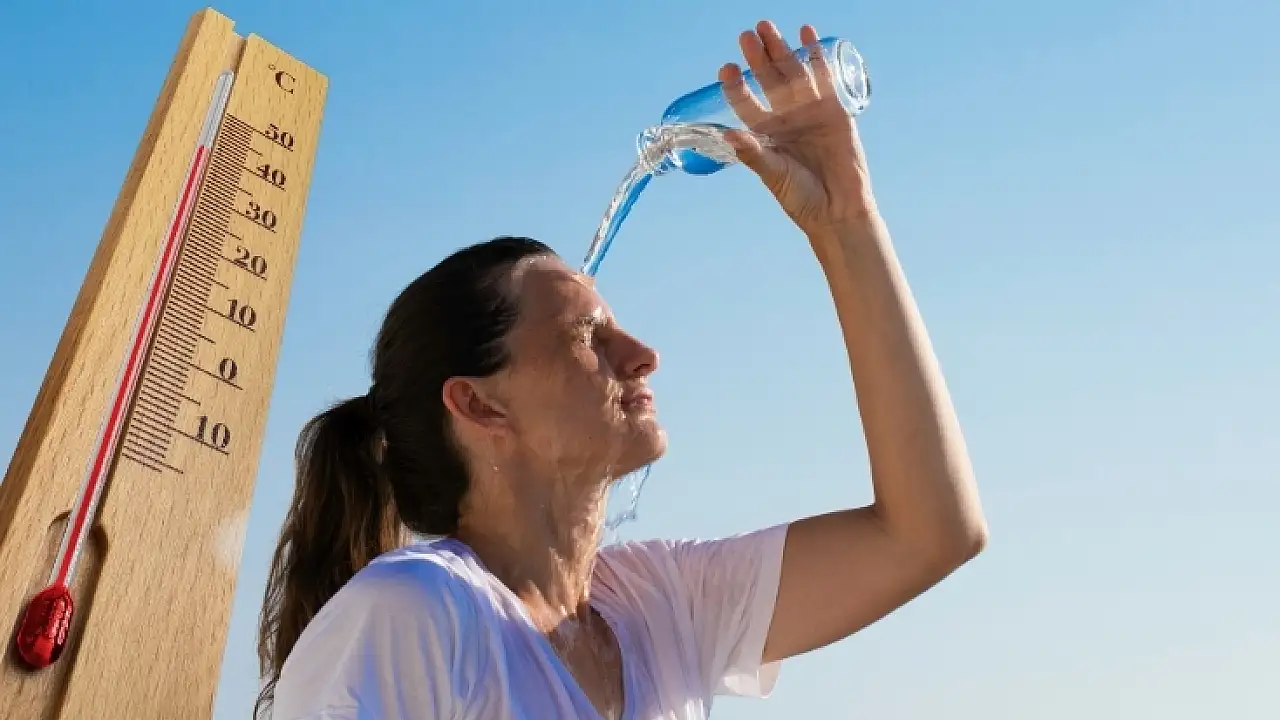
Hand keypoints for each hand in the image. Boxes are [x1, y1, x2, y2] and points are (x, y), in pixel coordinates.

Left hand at [721, 21, 876, 238]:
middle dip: (757, 57)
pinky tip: (806, 32)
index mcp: (765, 133)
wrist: (838, 209)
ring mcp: (809, 111)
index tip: (726, 69)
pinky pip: (823, 76)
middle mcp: (784, 118)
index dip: (735, 85)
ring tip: (767, 27)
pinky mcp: (834, 109)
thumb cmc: (801, 197)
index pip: (745, 102)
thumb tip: (728, 135)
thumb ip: (753, 153)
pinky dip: (815, 54)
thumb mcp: (773, 174)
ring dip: (781, 49)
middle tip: (746, 35)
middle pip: (768, 80)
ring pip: (792, 73)